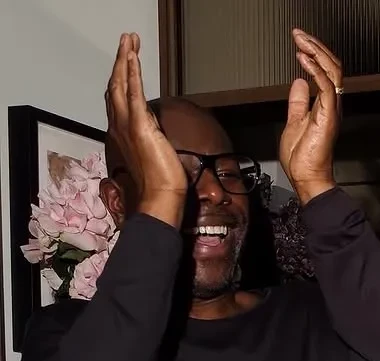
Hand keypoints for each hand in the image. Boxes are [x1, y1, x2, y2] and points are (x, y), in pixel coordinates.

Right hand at [105, 33, 186, 225]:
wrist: (161, 198)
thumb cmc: (160, 184)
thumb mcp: (155, 156)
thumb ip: (152, 141)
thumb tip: (158, 135)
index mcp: (123, 135)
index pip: (117, 101)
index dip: (120, 80)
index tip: (124, 65)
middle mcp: (120, 127)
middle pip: (115, 86)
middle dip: (120, 62)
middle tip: (126, 42)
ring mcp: (127, 124)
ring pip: (120, 83)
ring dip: (125, 59)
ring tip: (129, 40)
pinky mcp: (140, 125)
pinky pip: (133, 91)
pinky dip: (132, 71)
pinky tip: (133, 56)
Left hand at [280, 29, 340, 205]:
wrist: (306, 179)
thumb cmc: (302, 159)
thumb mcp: (294, 121)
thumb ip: (298, 102)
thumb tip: (298, 83)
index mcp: (326, 106)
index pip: (326, 71)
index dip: (315, 54)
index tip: (300, 42)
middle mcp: (332, 105)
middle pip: (332, 66)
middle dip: (316, 46)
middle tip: (300, 35)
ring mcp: (331, 109)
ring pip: (332, 71)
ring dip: (317, 52)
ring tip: (302, 42)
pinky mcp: (328, 115)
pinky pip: (326, 86)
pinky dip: (315, 69)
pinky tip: (303, 59)